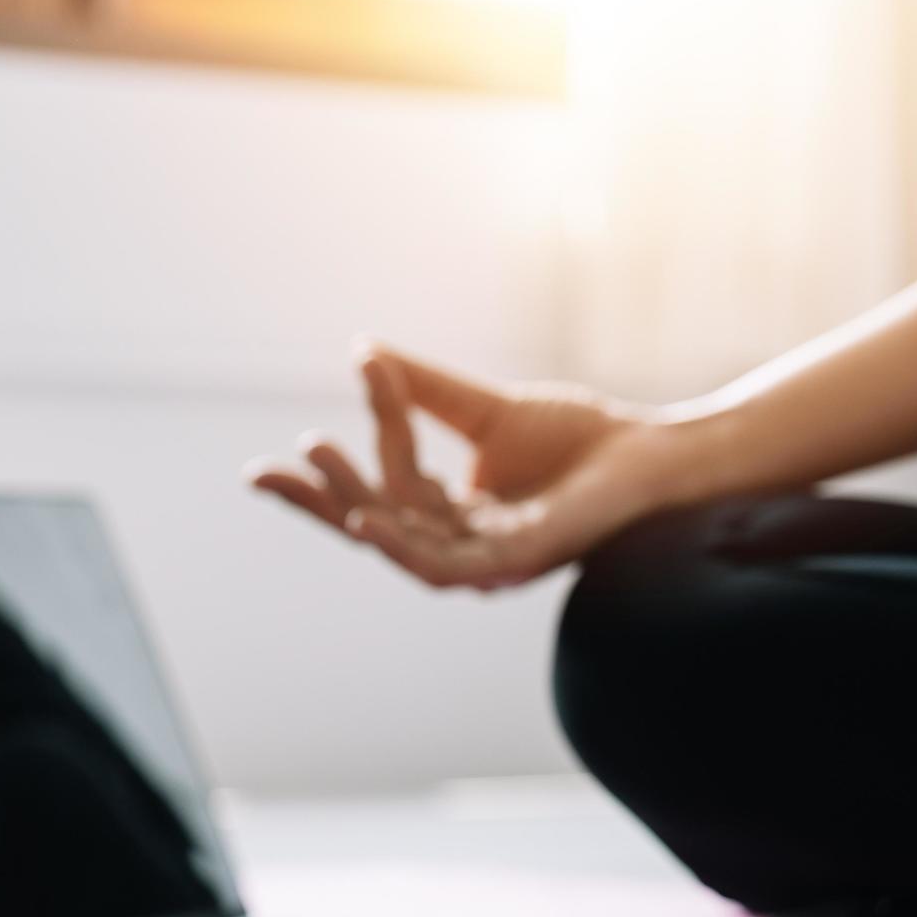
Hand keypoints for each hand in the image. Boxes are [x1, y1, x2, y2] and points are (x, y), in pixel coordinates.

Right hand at [247, 343, 691, 589]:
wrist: (652, 451)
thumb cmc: (582, 437)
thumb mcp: (486, 409)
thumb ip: (426, 391)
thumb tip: (364, 351)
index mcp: (453, 516)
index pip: (379, 497)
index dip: (335, 474)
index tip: (290, 445)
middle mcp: (463, 546)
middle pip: (375, 529)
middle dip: (321, 501)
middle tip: (264, 472)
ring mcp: (490, 561)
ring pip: (403, 546)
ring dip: (354, 507)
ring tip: (316, 466)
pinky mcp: (520, 563)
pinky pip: (448, 566)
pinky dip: (403, 546)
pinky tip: (368, 519)